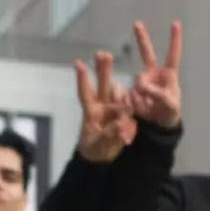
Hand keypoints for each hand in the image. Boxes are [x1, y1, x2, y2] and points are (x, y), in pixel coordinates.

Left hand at [73, 49, 137, 163]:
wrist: (102, 157)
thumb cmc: (94, 149)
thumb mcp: (99, 146)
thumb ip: (109, 135)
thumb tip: (121, 125)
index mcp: (91, 111)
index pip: (85, 93)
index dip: (82, 79)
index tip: (79, 63)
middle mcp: (102, 106)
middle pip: (102, 85)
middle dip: (103, 69)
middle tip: (103, 53)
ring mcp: (114, 110)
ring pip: (118, 93)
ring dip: (120, 90)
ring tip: (117, 86)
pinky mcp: (125, 115)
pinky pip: (130, 111)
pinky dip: (130, 116)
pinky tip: (125, 132)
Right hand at [125, 20, 182, 129]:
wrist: (157, 127)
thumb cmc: (169, 113)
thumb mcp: (169, 104)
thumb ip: (157, 93)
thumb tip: (140, 84)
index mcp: (168, 75)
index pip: (172, 55)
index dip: (174, 40)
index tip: (175, 23)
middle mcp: (153, 75)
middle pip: (147, 53)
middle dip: (142, 38)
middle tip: (137, 23)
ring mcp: (142, 83)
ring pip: (137, 84)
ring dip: (141, 96)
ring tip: (147, 108)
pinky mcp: (131, 92)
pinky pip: (129, 94)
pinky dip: (133, 103)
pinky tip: (138, 110)